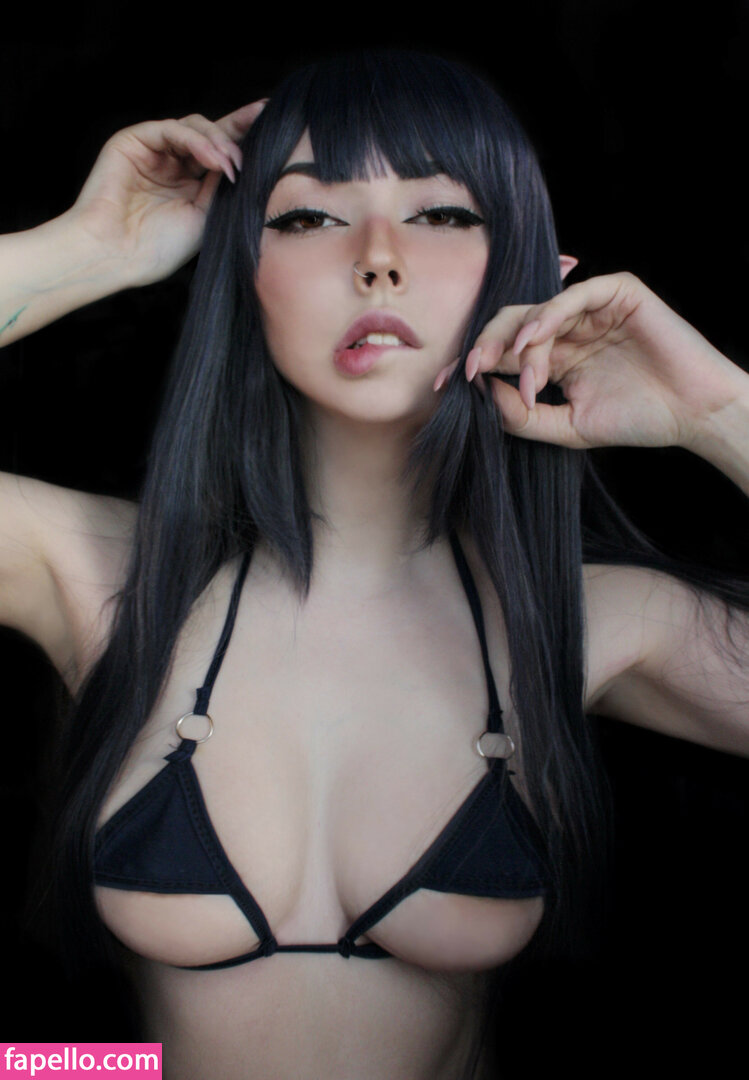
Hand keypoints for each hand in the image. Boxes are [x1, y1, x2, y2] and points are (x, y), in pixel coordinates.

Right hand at [67, 100, 266, 284]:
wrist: (116, 256)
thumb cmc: (157, 248)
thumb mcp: (205, 217)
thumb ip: (223, 187)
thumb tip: (246, 162)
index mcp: (189, 184)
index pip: (220, 155)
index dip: (244, 141)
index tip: (275, 131)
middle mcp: (172, 164)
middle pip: (210, 133)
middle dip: (239, 124)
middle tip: (264, 117)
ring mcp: (152, 151)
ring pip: (193, 127)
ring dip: (218, 141)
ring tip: (232, 163)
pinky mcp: (132, 141)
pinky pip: (170, 129)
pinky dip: (195, 140)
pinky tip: (214, 159)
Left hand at [434, 272, 745, 451]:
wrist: (692, 414)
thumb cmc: (637, 420)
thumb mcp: (567, 428)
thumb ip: (522, 416)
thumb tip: (482, 392)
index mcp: (556, 357)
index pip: (504, 352)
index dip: (473, 364)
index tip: (445, 386)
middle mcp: (569, 330)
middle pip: (511, 325)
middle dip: (485, 346)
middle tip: (469, 371)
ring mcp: (592, 309)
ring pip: (537, 311)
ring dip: (521, 342)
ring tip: (522, 373)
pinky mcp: (617, 292)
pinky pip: (572, 295)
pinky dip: (548, 314)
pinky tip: (534, 340)